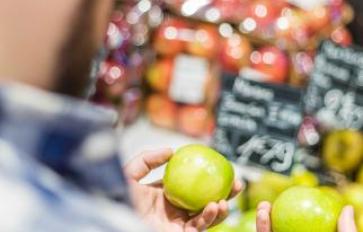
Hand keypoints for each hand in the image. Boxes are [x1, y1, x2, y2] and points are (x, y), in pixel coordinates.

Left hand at [124, 148, 242, 231]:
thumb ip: (148, 159)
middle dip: (223, 193)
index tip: (221, 167)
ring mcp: (177, 224)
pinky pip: (199, 227)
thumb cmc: (116, 198)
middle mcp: (174, 210)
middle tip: (237, 183)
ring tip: (226, 198)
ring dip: (220, 208)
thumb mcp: (130, 173)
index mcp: (166, 195)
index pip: (191, 185)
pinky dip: (210, 218)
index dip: (207, 177)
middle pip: (204, 201)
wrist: (111, 221)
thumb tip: (172, 150)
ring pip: (206, 216)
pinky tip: (215, 206)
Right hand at [256, 201, 356, 231]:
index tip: (291, 201)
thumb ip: (347, 231)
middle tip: (271, 202)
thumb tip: (347, 209)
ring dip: (262, 220)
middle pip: (281, 231)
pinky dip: (261, 228)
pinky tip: (262, 214)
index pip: (300, 230)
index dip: (294, 215)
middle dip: (272, 216)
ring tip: (263, 205)